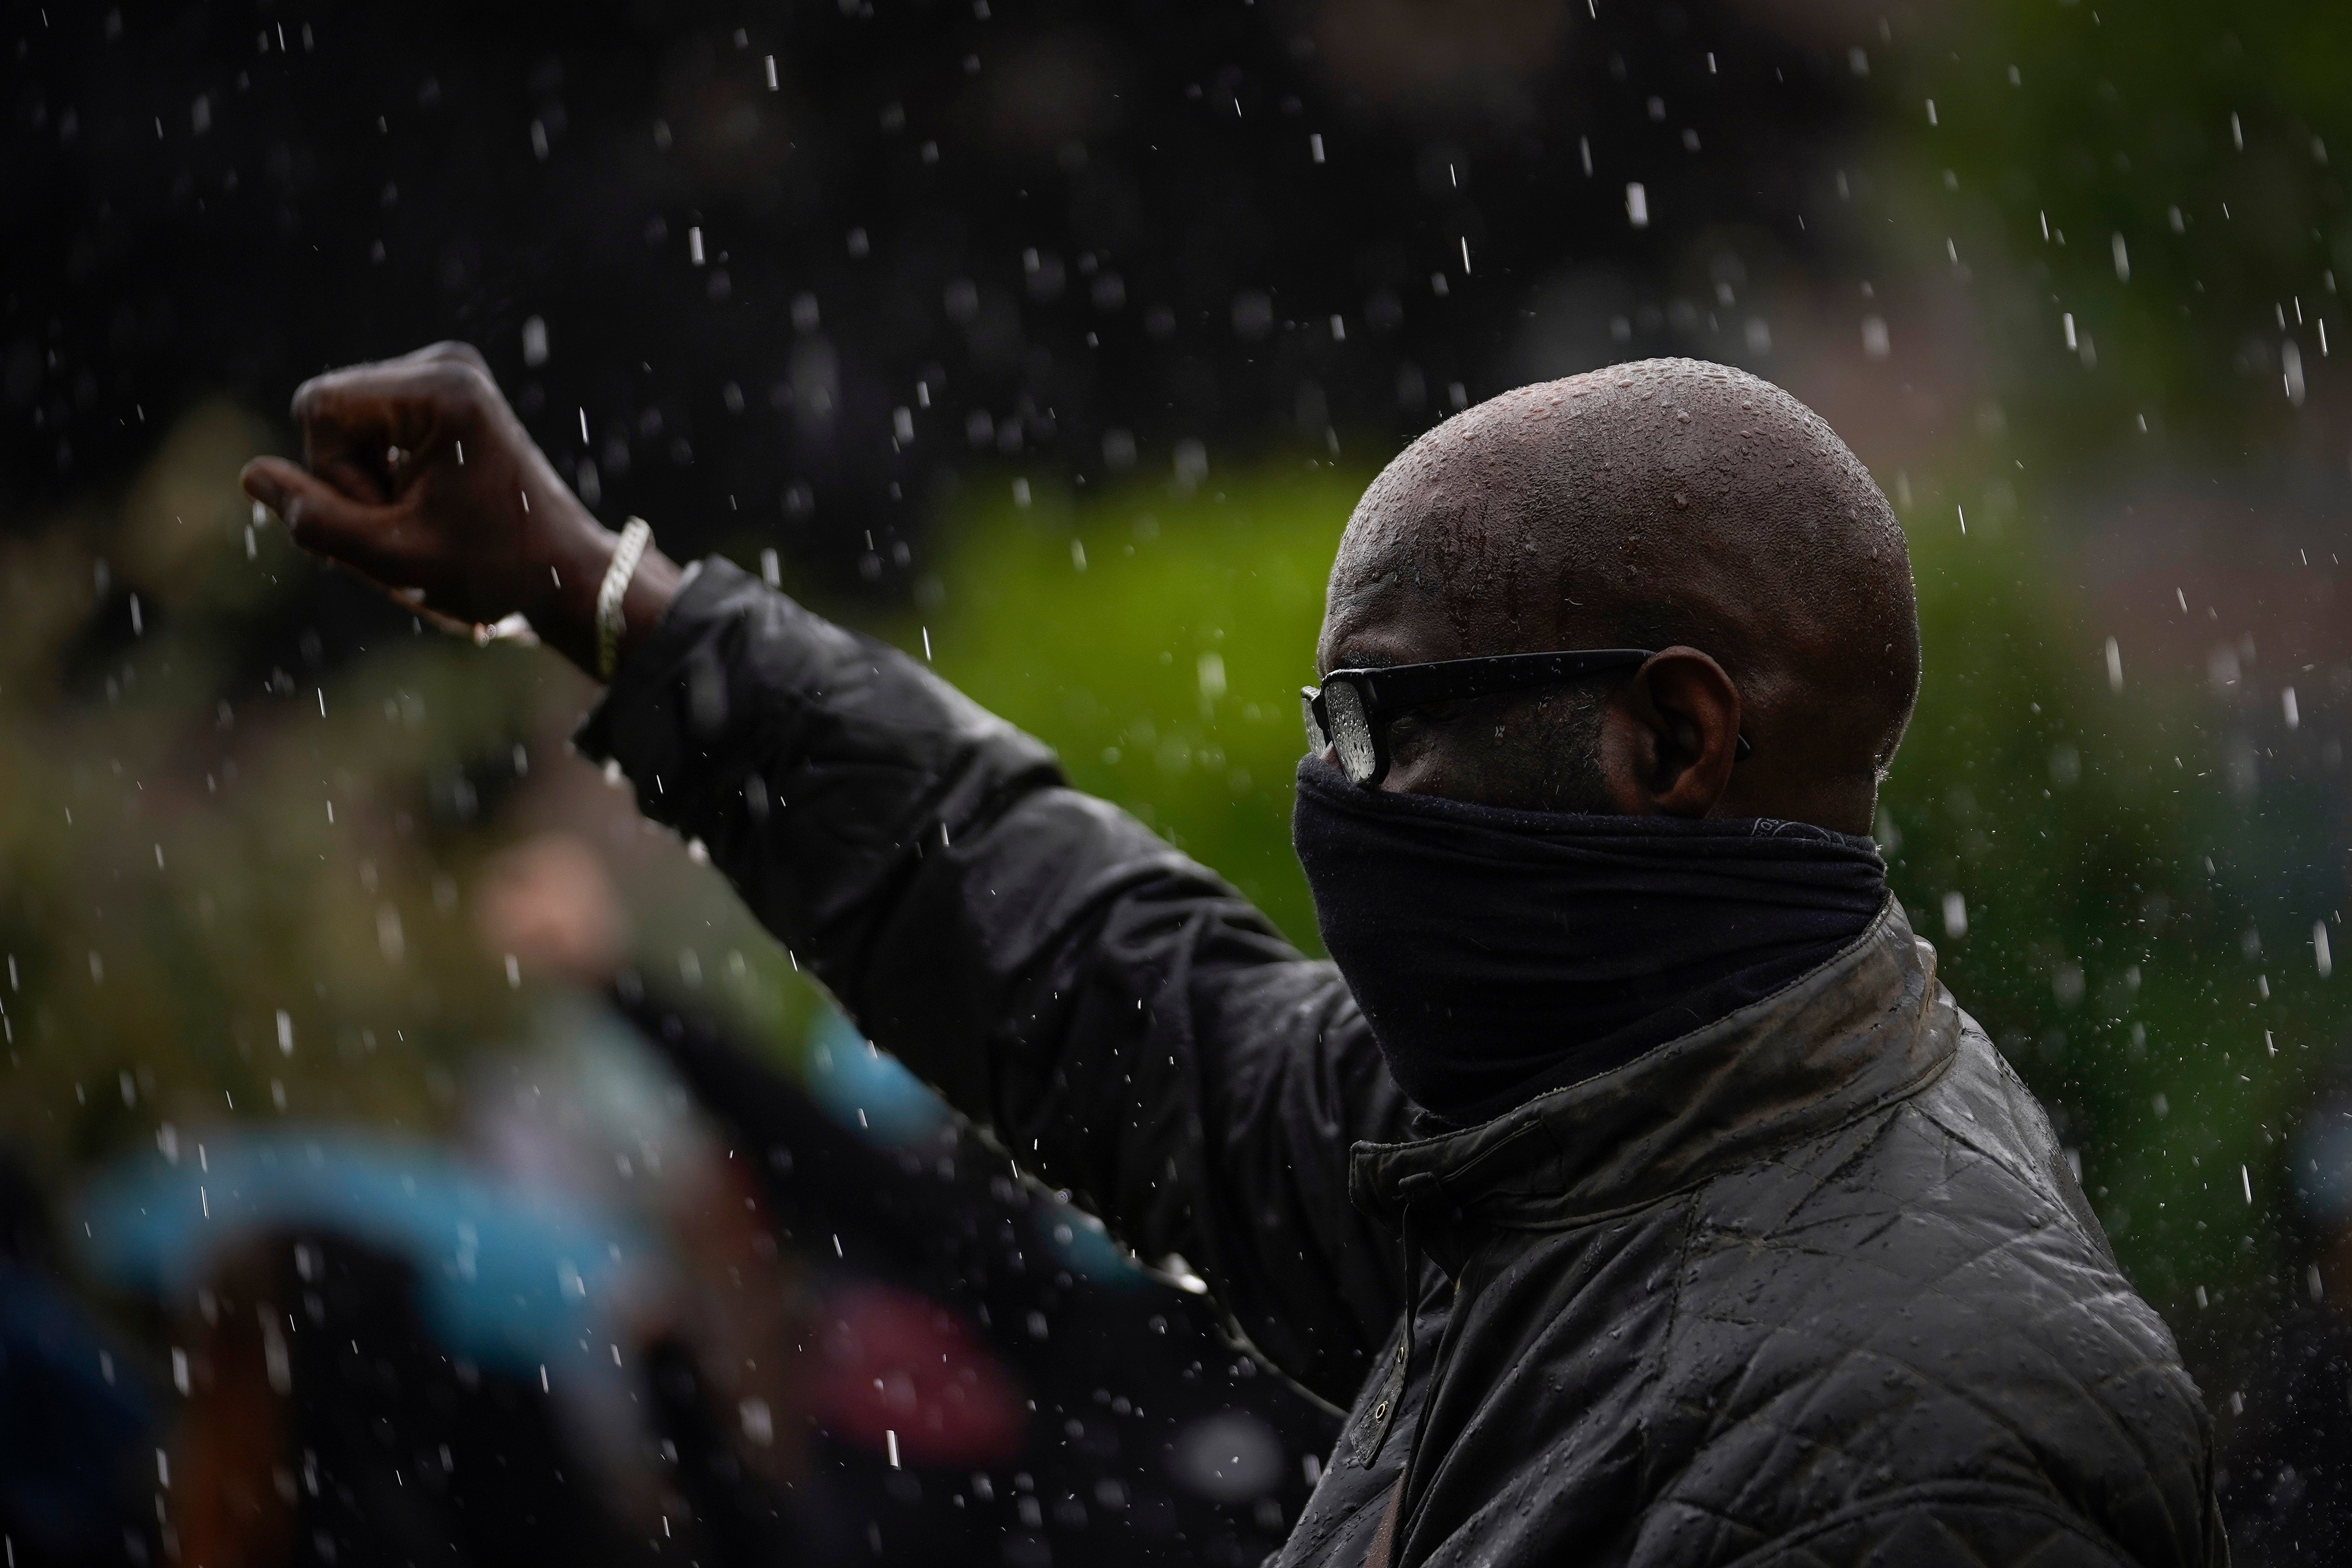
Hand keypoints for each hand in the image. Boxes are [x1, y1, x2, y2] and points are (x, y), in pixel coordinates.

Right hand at [239, 342, 678, 672]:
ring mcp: (449, 372)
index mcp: (442, 388)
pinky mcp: (447, 391)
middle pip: (329, 410)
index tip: (393, 512)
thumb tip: (252, 475)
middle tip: (410, 520)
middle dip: (350, 476)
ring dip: (367, 478)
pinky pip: (372, 425)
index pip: (318, 409)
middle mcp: (446, 363)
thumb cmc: (493, 571)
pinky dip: (385, 470)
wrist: (567, 573)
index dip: (334, 474)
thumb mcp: (393, 558)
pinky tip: (427, 500)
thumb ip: (314, 519)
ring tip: (423, 513)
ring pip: (345, 421)